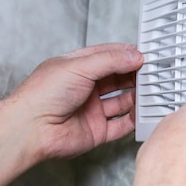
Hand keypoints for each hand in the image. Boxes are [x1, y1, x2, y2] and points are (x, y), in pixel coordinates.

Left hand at [7, 43, 142, 161]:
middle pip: (117, 79)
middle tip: (154, 72)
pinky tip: (143, 114)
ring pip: (122, 102)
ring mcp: (91, 110)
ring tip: (153, 91)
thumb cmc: (42, 94)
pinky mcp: (96, 131)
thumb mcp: (79, 66)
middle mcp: (84, 88)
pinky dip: (134, 120)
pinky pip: (121, 126)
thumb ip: (111, 60)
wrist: (31, 129)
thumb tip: (134, 55)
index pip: (107, 56)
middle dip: (135, 75)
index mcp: (77, 68)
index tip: (145, 53)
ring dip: (137, 97)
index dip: (126, 54)